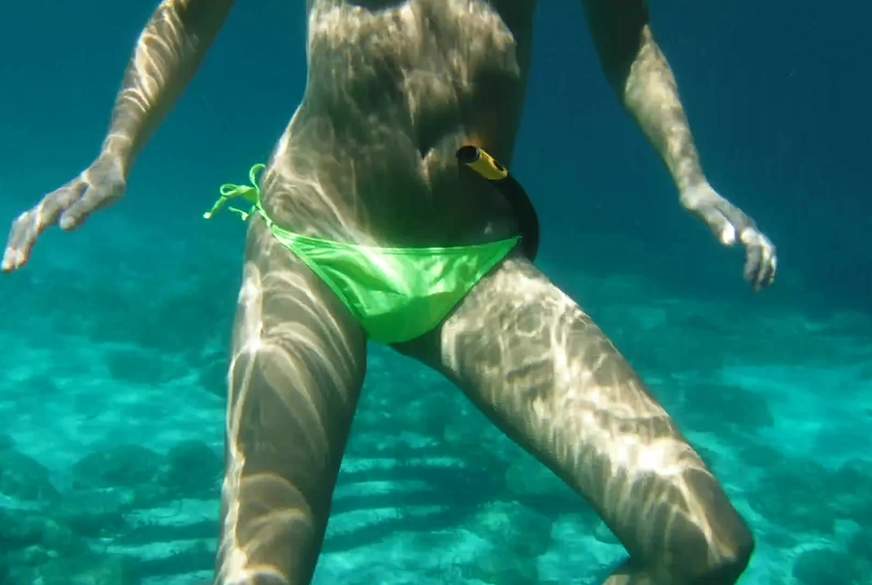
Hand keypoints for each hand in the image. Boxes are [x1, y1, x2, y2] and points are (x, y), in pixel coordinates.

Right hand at [2, 154, 126, 271]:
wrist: (109, 167)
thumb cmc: (108, 184)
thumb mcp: (100, 197)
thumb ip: (82, 210)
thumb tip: (64, 227)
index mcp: (58, 202)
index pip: (36, 227)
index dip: (26, 244)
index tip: (20, 263)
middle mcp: (48, 203)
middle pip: (24, 227)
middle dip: (15, 248)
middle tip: (8, 270)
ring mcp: (48, 204)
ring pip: (23, 225)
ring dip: (15, 244)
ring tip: (10, 266)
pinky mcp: (52, 207)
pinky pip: (30, 223)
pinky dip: (21, 236)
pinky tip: (18, 249)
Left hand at [680, 182, 776, 290]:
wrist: (696, 190)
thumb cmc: (696, 202)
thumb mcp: (702, 212)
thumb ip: (716, 225)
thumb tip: (730, 243)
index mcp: (741, 223)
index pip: (755, 247)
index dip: (754, 264)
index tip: (747, 280)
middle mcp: (748, 225)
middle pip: (767, 249)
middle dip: (764, 270)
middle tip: (756, 289)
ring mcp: (747, 227)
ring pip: (767, 248)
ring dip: (767, 267)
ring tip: (761, 286)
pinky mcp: (742, 229)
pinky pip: (759, 247)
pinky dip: (762, 261)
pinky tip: (755, 272)